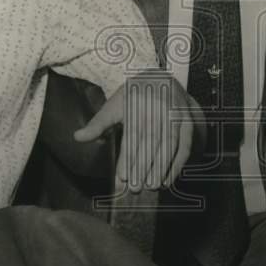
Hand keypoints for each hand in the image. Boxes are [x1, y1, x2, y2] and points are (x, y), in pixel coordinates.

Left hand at [74, 72, 198, 191]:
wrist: (161, 78)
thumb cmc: (134, 96)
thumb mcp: (114, 104)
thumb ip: (98, 123)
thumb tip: (77, 137)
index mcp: (138, 102)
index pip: (133, 134)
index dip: (128, 157)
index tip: (122, 178)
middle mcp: (159, 107)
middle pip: (151, 141)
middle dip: (143, 167)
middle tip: (135, 188)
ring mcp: (176, 114)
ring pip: (169, 144)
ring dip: (161, 168)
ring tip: (151, 186)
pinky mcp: (187, 122)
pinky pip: (184, 145)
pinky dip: (178, 164)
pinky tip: (168, 179)